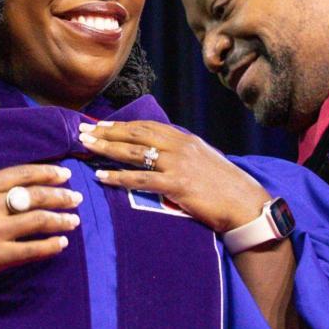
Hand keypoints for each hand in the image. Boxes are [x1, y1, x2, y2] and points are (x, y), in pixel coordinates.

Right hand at [0, 164, 79, 293]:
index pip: (21, 174)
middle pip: (34, 195)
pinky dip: (50, 246)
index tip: (64, 175)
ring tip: (73, 220)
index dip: (47, 173)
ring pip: (37, 221)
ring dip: (60, 219)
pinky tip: (60, 244)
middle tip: (75, 198)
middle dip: (60, 195)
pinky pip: (31, 250)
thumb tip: (20, 189)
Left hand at [79, 120, 269, 234]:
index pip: (145, 126)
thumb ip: (181, 153)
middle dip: (106, 132)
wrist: (245, 204)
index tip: (100, 125)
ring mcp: (177, 165)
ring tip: (85, 146)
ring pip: (134, 153)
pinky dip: (119, 177)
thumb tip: (160, 152)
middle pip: (135, 134)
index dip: (120, 125)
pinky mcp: (177, 185)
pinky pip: (141, 180)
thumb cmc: (224, 186)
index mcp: (184, 139)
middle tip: (83, 131)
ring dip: (106, 148)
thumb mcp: (202, 160)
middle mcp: (179, 146)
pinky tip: (101, 177)